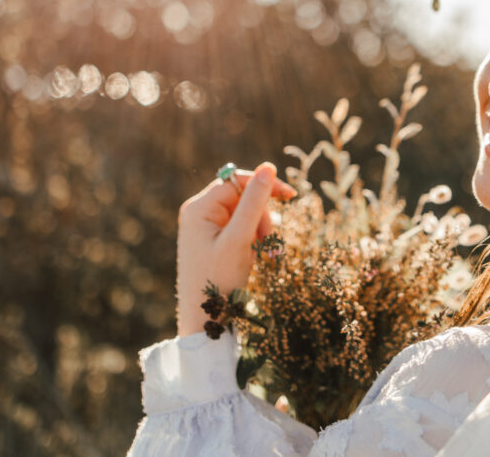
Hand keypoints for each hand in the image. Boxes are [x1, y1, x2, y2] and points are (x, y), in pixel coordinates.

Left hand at [176, 162, 295, 336]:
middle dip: (263, 218)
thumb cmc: (218, 281)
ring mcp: (205, 228)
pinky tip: (259, 257)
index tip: (291, 196)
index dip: (264, 185)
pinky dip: (255, 240)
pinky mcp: (213, 241)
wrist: (205, 322)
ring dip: (263, 231)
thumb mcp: (240, 239)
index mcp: (198, 208)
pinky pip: (241, 229)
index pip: (237, 181)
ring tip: (269, 255)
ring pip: (245, 215)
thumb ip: (254, 202)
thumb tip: (268, 166)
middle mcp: (199, 213)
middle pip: (243, 198)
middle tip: (272, 245)